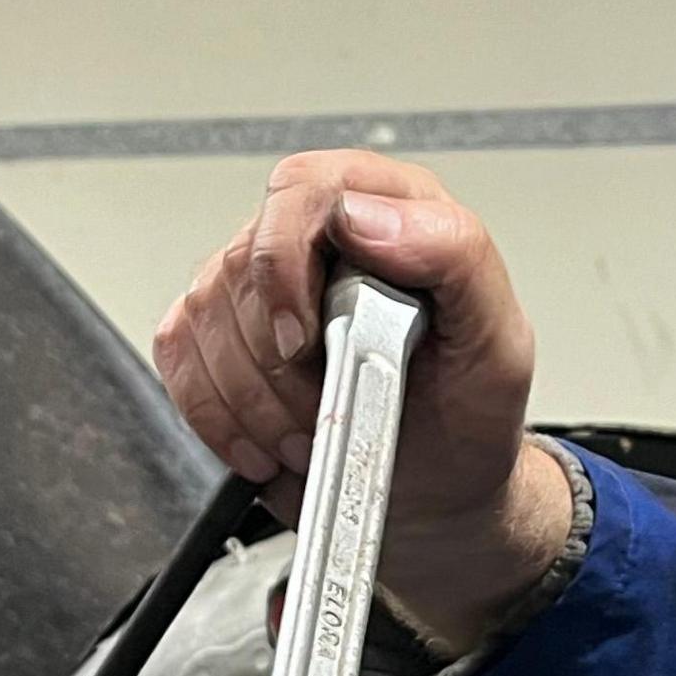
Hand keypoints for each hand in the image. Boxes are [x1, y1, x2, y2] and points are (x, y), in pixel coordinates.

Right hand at [152, 151, 571, 645]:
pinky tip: (265, 439)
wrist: (438, 486)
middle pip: (244, 264)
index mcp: (392, 207)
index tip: (303, 339)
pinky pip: (178, 355)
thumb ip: (455, 256)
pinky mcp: (216, 331)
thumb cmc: (468, 411)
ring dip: (251, 399)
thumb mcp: (497, 340)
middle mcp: (320, 233)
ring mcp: (260, 280)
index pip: (305, 189)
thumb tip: (367, 215)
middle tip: (328, 408)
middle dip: (279, 362)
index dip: (287, 261)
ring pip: (204, 316)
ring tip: (309, 432)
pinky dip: (214, 413)